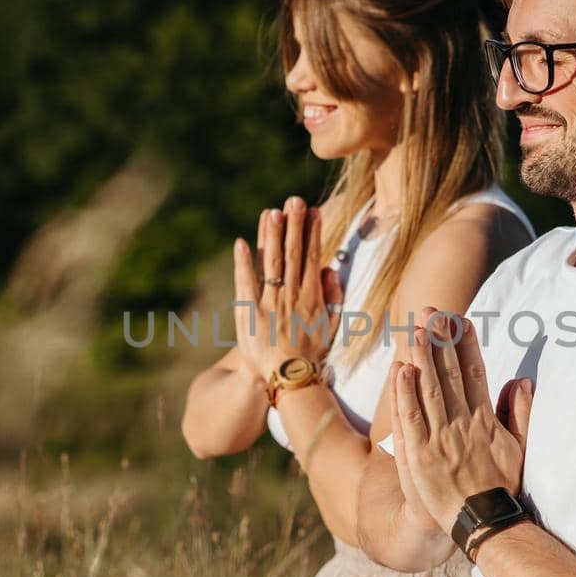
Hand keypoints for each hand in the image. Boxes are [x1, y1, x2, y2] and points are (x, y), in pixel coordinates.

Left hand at [233, 196, 343, 382]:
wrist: (287, 376)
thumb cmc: (311, 352)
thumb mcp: (331, 326)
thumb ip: (333, 297)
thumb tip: (331, 270)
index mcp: (311, 297)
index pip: (313, 257)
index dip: (313, 232)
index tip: (313, 211)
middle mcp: (290, 295)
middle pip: (293, 253)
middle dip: (293, 224)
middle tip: (294, 200)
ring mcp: (268, 302)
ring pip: (271, 262)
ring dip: (272, 235)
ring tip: (272, 211)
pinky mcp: (248, 311)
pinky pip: (245, 282)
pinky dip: (243, 262)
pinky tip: (242, 242)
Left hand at [390, 308, 533, 533]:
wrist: (483, 523)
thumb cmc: (501, 487)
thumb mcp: (518, 449)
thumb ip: (519, 414)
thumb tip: (521, 380)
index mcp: (484, 420)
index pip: (474, 373)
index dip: (465, 345)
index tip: (459, 320)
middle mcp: (462, 424)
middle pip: (449, 374)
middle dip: (440, 341)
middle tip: (431, 311)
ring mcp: (439, 439)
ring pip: (429, 391)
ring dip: (421, 358)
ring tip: (414, 329)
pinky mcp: (419, 456)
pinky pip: (410, 420)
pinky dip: (404, 395)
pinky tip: (400, 370)